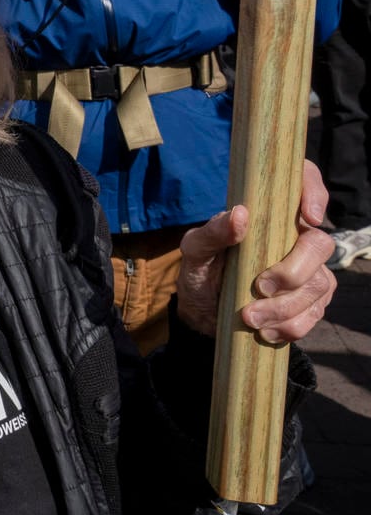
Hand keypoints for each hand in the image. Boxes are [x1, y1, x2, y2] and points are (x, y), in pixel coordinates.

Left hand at [175, 160, 335, 340]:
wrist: (203, 314)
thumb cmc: (201, 271)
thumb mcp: (195, 251)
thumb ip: (213, 232)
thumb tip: (239, 214)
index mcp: (269, 216)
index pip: (305, 184)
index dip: (315, 192)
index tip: (308, 217)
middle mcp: (295, 239)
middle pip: (319, 244)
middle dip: (292, 271)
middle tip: (259, 288)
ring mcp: (309, 271)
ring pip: (319, 284)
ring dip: (285, 307)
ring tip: (250, 318)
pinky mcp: (311, 303)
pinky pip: (315, 314)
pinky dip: (290, 326)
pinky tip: (265, 331)